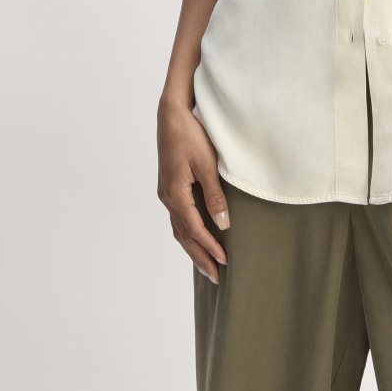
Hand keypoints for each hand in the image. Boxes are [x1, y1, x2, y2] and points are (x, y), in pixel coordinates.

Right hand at [156, 100, 229, 283]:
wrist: (171, 114)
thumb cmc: (190, 135)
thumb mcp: (206, 164)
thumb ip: (215, 195)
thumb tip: (224, 224)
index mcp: (175, 193)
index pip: (194, 229)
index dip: (210, 247)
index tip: (225, 261)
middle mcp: (167, 197)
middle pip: (183, 235)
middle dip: (200, 256)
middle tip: (216, 277)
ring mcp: (166, 192)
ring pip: (179, 228)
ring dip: (193, 247)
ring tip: (207, 265)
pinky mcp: (169, 186)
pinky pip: (178, 217)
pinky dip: (187, 232)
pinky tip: (196, 236)